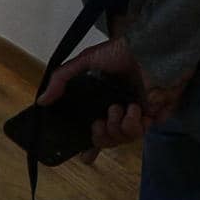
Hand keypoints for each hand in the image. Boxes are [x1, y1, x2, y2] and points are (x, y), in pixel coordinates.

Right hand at [40, 35, 189, 151]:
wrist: (149, 45)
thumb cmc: (120, 51)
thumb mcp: (87, 60)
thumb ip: (62, 79)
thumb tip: (41, 101)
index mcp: (105, 104)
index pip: (97, 134)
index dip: (90, 148)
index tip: (86, 155)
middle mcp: (122, 111)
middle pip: (109, 142)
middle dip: (101, 137)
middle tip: (100, 120)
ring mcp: (141, 113)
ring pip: (125, 139)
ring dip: (118, 128)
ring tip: (119, 108)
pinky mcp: (157, 112)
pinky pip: (145, 131)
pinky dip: (137, 123)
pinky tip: (136, 110)